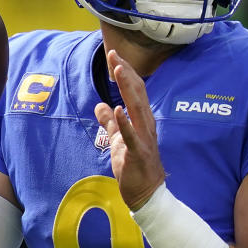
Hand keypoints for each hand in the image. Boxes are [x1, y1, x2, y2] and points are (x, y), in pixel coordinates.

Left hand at [93, 50, 165, 209]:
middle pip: (137, 93)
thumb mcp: (118, 140)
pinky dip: (125, 121)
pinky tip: (118, 109)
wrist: (147, 193)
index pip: (135, 90)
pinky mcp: (138, 152)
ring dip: (127, 88)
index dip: (124, 72)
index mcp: (142, 120)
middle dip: (125, 72)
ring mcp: (144, 138)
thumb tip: (100, 105)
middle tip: (114, 54)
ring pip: (136, 108)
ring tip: (118, 70)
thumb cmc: (135, 167)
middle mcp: (146, 124)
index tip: (114, 55)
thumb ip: (110, 123)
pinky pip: (131, 135)